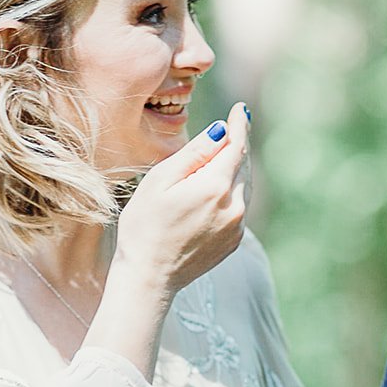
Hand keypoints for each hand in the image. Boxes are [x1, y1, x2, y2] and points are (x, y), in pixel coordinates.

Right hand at [115, 100, 251, 295]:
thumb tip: (222, 130)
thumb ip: (194, 154)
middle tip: (230, 128)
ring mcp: (237, 226)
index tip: (241, 109)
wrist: (149, 277)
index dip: (239, 125)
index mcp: (216, 187)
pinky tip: (211, 193)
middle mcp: (235, 206)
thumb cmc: (144, 226)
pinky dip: (229, 193)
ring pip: (241, 186)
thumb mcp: (161, 181)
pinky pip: (237, 207)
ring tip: (218, 159)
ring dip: (233, 170)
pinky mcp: (234, 241)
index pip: (236, 146)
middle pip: (241, 166)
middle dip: (234, 147)